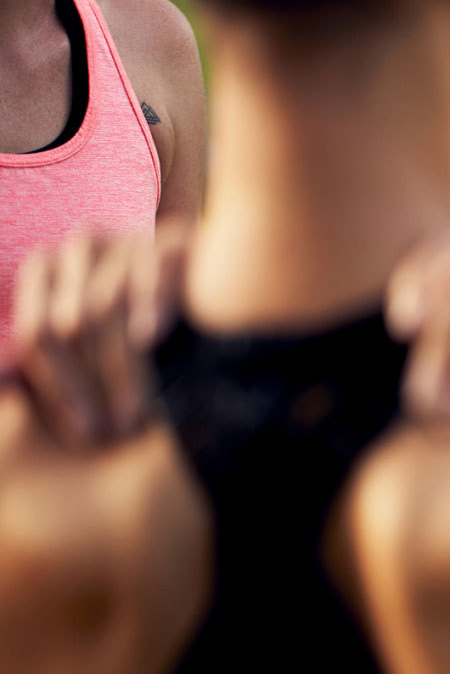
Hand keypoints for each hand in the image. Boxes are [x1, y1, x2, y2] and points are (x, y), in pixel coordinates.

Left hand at [7, 225, 189, 448]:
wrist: (204, 276)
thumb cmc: (139, 320)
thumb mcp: (83, 339)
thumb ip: (44, 357)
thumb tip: (5, 381)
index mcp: (46, 265)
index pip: (39, 332)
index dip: (58, 386)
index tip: (83, 433)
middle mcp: (80, 246)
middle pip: (71, 324)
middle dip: (91, 385)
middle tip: (114, 432)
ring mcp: (125, 240)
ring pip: (107, 308)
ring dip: (124, 370)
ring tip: (137, 414)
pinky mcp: (170, 240)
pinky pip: (153, 276)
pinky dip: (151, 307)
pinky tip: (150, 340)